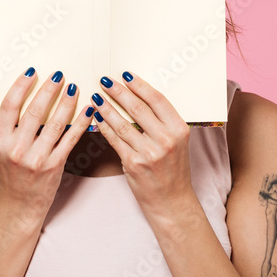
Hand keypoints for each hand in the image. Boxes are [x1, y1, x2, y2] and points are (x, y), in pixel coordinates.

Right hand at [0, 68, 92, 220]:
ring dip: (66, 102)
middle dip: (48, 89)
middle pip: (34, 111)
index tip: (31, 72)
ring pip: (55, 123)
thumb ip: (10, 127)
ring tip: (74, 87)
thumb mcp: (1, 150)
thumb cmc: (11, 175)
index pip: (8, 107)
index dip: (20, 86)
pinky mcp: (54, 166)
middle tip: (59, 75)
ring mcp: (36, 159)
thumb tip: (23, 96)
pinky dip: (80, 123)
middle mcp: (16, 149)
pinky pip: (70, 139)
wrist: (18, 207)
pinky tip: (87, 110)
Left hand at [89, 71, 193, 211]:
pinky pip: (115, 140)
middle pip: (138, 108)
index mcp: (180, 129)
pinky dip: (104, 127)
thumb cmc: (173, 169)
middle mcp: (166, 140)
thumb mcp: (177, 142)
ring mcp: (150, 153)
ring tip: (96, 97)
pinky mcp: (134, 164)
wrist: (171, 201)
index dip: (140, 85)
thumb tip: (137, 97)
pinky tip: (97, 117)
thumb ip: (162, 122)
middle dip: (118, 92)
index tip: (126, 75)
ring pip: (122, 124)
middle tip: (105, 81)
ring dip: (106, 108)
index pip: (157, 100)